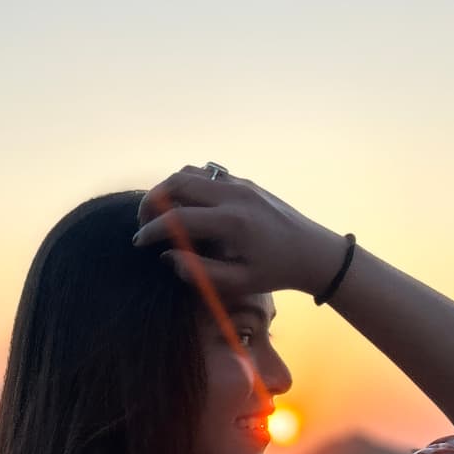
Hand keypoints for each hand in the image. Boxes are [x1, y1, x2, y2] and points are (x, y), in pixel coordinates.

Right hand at [131, 165, 349, 297]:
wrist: (314, 252)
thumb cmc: (277, 272)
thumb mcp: (238, 282)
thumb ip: (199, 271)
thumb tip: (168, 255)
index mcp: (232, 222)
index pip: (178, 218)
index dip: (152, 230)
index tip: (139, 243)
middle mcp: (234, 195)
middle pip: (178, 182)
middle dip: (153, 201)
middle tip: (146, 223)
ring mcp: (240, 183)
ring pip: (190, 171)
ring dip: (169, 188)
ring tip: (163, 213)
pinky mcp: (245, 182)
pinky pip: (207, 173)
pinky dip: (188, 185)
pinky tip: (188, 207)